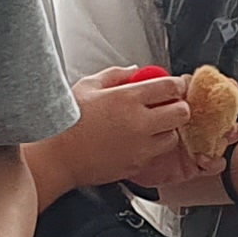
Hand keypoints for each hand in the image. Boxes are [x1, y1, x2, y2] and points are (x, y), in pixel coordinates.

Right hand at [51, 65, 199, 189]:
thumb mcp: (87, 86)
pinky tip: (135, 141)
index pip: (169, 87)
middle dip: (178, 107)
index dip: (177, 84)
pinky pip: (156, 154)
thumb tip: (134, 70)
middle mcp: (138, 123)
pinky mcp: (136, 165)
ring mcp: (139, 147)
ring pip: (173, 136)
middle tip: (168, 106)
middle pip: (182, 113)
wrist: (56, 157)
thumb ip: (115, 75)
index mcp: (127, 98)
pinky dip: (152, 147)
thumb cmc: (66, 121)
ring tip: (151, 126)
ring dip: (167, 129)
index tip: (174, 86)